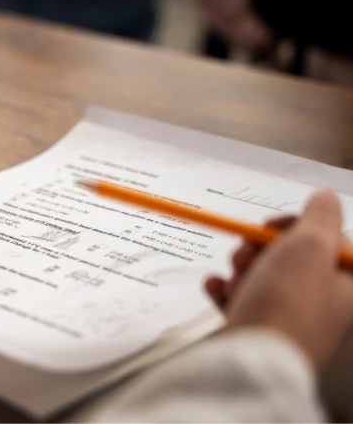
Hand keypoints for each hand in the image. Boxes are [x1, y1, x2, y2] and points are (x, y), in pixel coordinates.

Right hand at [205, 189, 352, 371]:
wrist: (249, 358)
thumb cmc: (284, 304)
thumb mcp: (310, 246)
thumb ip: (320, 215)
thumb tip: (325, 197)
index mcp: (346, 284)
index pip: (329, 241)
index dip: (297, 226)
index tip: (272, 226)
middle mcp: (321, 303)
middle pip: (291, 257)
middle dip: (261, 247)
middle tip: (247, 252)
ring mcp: (288, 318)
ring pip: (263, 276)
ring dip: (241, 266)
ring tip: (233, 274)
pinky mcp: (257, 330)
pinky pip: (239, 299)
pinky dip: (225, 289)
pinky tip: (217, 287)